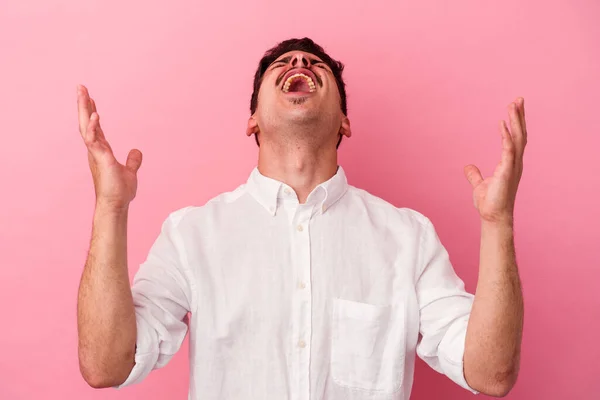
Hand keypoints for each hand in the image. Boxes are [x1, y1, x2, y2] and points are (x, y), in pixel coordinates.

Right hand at [77, 85, 142, 210]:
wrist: (116, 205)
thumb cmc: (120, 191)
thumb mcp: (129, 172)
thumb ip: (132, 161)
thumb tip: (136, 151)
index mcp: (101, 151)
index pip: (95, 127)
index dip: (92, 112)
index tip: (90, 98)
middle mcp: (95, 150)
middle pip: (86, 122)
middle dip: (83, 104)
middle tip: (80, 87)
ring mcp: (96, 153)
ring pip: (86, 126)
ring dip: (84, 109)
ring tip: (83, 92)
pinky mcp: (100, 159)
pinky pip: (93, 139)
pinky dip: (93, 127)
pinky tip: (95, 115)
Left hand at [464, 98, 526, 223]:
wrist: (492, 217)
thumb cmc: (489, 202)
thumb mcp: (479, 185)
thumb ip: (474, 175)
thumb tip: (468, 167)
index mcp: (509, 163)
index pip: (515, 138)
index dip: (515, 123)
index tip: (514, 107)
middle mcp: (515, 162)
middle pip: (520, 134)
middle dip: (519, 116)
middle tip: (518, 99)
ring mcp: (513, 166)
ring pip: (518, 138)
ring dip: (515, 121)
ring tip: (513, 105)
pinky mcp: (507, 172)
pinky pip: (508, 150)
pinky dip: (506, 137)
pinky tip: (503, 125)